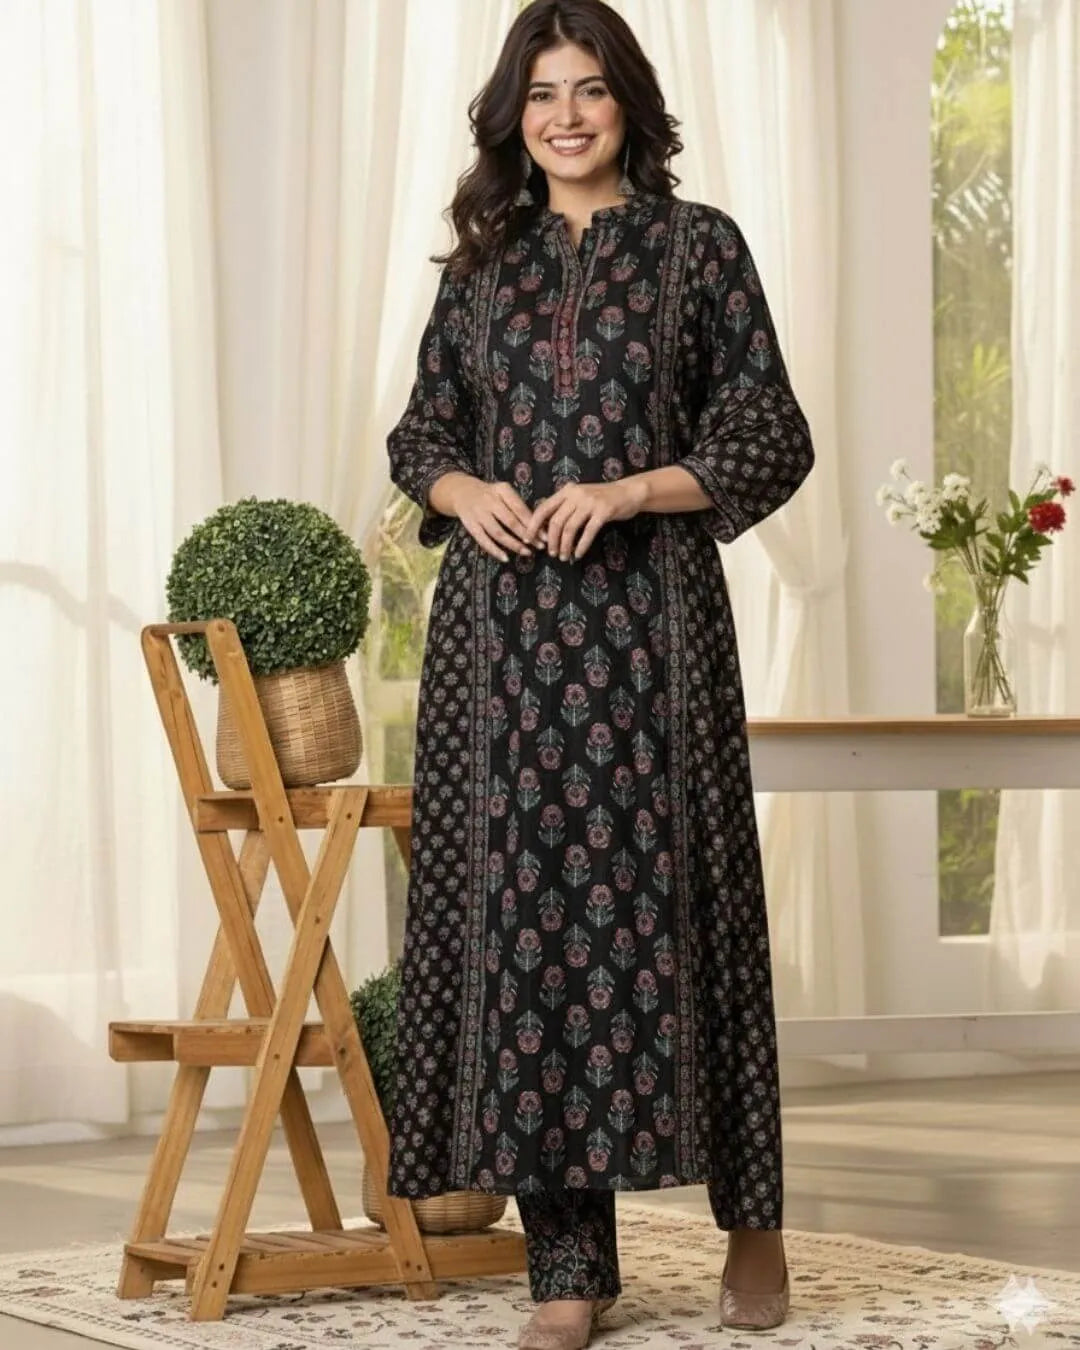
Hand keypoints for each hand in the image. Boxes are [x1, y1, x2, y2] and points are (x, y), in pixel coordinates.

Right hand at [439, 474, 544, 562]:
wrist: (462, 491)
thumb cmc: (491, 495)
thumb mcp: (504, 492)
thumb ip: (518, 505)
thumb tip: (539, 526)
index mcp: (502, 490)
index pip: (520, 509)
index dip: (533, 524)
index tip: (545, 536)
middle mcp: (490, 500)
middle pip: (511, 521)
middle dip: (527, 535)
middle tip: (540, 546)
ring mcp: (479, 513)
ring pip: (498, 532)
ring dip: (514, 544)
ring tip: (526, 553)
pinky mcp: (470, 525)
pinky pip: (483, 540)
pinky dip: (494, 550)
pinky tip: (505, 558)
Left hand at [525, 479, 647, 560]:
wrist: (628, 492)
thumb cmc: (601, 498)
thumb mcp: (579, 497)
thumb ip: (564, 507)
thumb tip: (544, 528)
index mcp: (566, 491)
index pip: (543, 508)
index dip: (533, 525)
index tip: (529, 540)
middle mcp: (576, 494)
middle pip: (556, 521)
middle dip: (551, 541)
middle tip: (551, 553)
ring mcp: (590, 502)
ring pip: (570, 528)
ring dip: (565, 546)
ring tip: (563, 556)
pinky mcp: (604, 511)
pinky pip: (588, 532)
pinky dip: (581, 546)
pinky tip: (578, 554)